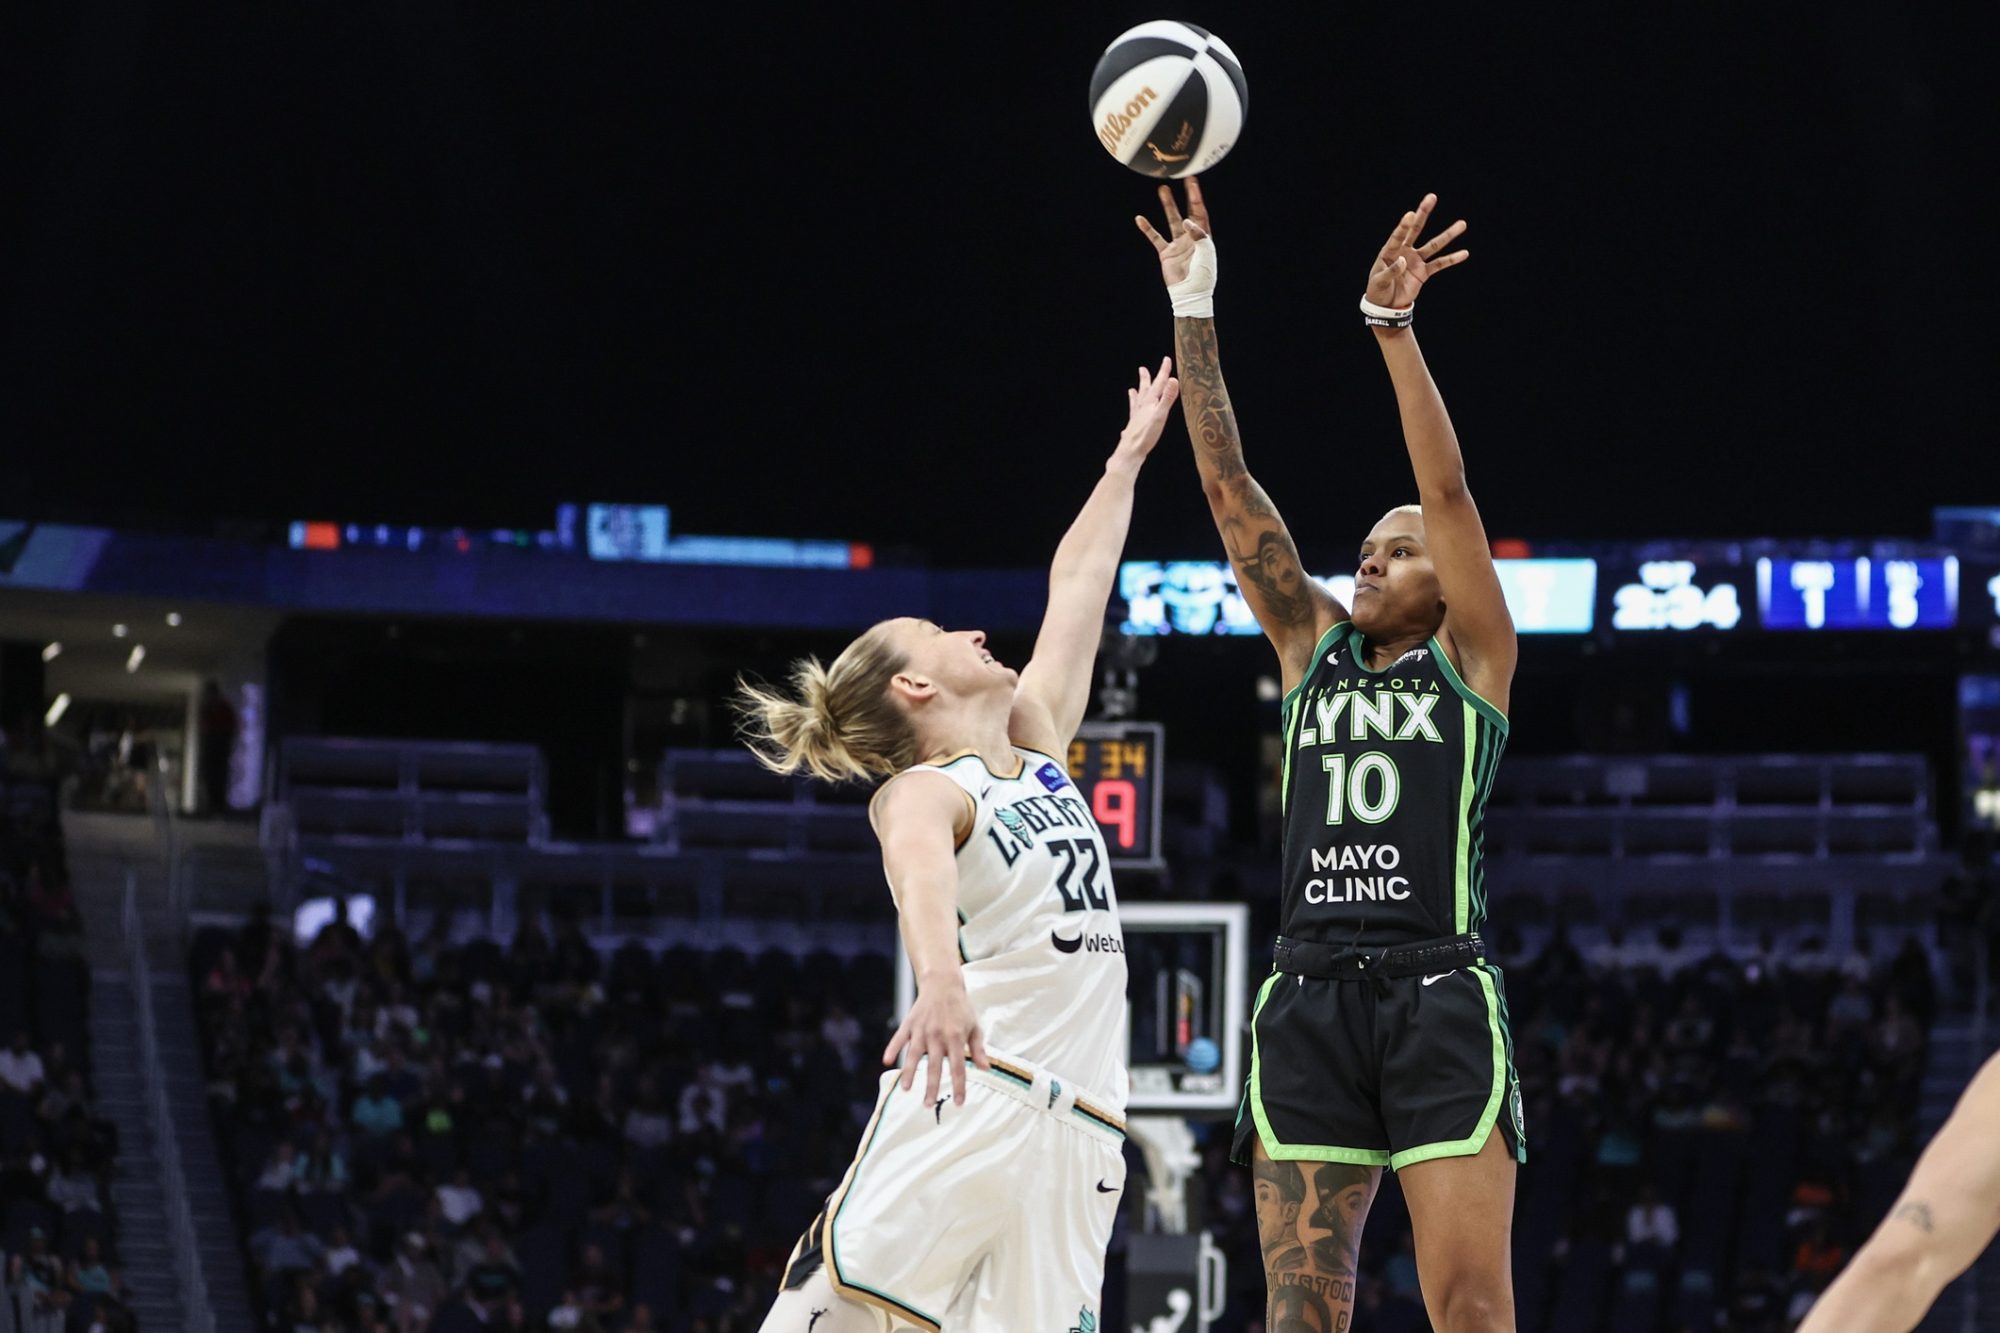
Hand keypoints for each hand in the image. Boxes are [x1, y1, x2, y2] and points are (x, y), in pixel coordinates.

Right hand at [881, 974, 989, 1104]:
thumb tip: (986, 1069)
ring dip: (909, 1073)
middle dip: (931, 1087)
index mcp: (956, 1038)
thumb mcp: (974, 1026)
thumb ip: (978, 1048)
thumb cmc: (961, 1008)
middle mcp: (938, 1036)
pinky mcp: (909, 1023)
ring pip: (914, 1056)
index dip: (959, 1086)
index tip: (959, 1103)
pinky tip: (886, 1062)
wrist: (943, 984)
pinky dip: (892, 1049)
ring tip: (906, 1090)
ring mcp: (921, 1030)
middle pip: (934, 1066)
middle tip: (928, 1106)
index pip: (958, 1067)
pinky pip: (899, 1038)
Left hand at [1114, 357, 1179, 465]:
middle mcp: (1141, 408)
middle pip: (1144, 390)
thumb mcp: (1160, 415)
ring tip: (1131, 390)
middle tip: (1142, 369)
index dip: (1163, 371)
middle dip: (1145, 379)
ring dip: (1135, 395)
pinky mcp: (1133, 429)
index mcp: (1149, 403)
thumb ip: (1168, 398)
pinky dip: (1130, 417)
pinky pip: (1132, 418)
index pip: (1158, 384)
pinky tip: (1126, 424)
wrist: (1130, 452)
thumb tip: (1173, 379)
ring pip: (1135, 403)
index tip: (1167, 359)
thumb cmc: (1146, 435)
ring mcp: (1135, 418)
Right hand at [1135, 176, 1211, 285]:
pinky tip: (1140, 218)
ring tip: (1163, 190)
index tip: (1192, 182)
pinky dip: (1147, 228)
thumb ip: (1199, 235)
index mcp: (1203, 237)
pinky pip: (1155, 238)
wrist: (1189, 294)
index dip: (1196, 197)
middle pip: (1187, 212)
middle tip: (1182, 179)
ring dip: (1168, 205)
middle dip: (1185, 196)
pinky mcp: (1165, 253)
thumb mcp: (1206, 253)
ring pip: (1171, 220)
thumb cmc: (1203, 275)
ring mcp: (1177, 244)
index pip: (1200, 212)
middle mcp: (1191, 237)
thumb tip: (1188, 221)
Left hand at [1365, 192, 1467, 309]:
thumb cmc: (1377, 291)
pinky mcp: (1423, 272)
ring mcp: (1416, 261)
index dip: (1404, 226)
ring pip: (1433, 245)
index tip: (1411, 214)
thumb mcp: (1379, 282)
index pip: (1398, 236)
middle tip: (1432, 197)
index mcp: (1389, 251)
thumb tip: (1403, 261)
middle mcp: (1404, 251)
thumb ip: (1391, 271)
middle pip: (1416, 229)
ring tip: (1462, 224)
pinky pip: (1439, 264)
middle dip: (1423, 213)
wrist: (1385, 306)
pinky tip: (1464, 253)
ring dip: (1448, 235)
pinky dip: (1451, 259)